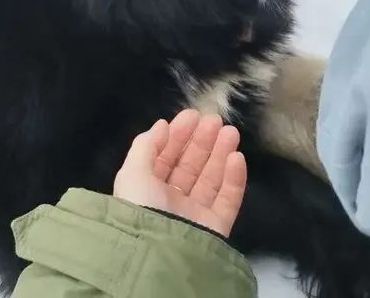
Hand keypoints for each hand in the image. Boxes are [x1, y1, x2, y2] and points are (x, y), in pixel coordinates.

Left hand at [113, 108, 246, 237]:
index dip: (178, 135)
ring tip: (231, 132)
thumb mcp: (132, 172)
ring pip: (211, 178)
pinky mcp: (216, 227)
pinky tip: (237, 157)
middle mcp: (171, 201)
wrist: (160, 253)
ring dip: (221, 153)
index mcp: (148, 188)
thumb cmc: (141, 207)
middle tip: (216, 120)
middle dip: (202, 141)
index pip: (166, 157)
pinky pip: (227, 199)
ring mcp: (195, 214)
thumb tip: (161, 125)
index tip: (193, 115)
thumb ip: (145, 146)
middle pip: (191, 165)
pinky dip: (234, 178)